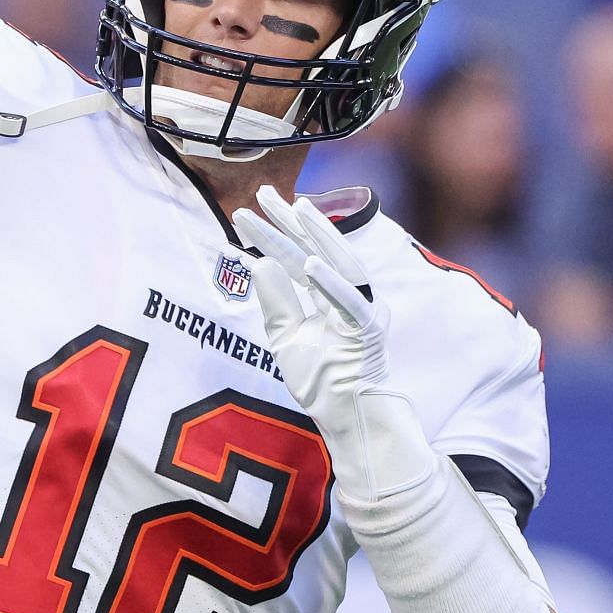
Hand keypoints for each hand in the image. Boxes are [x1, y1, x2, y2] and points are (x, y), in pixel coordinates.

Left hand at [234, 186, 433, 503]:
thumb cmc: (321, 381)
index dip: (270, 236)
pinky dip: (332, 284)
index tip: (243, 214)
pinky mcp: (369, 331)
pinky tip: (311, 264)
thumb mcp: (286, 338)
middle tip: (263, 193)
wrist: (348, 419)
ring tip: (297, 211)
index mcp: (327, 295)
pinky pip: (351, 303)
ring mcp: (362, 310)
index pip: (295, 258)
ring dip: (319, 237)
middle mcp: (347, 295)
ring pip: (341, 264)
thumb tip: (259, 263)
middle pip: (316, 250)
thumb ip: (276, 303)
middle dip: (290, 221)